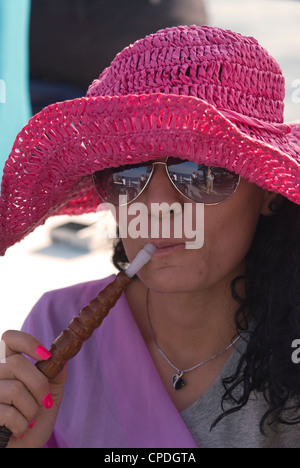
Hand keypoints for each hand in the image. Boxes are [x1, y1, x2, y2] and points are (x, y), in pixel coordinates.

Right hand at [0, 330, 66, 447]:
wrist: (23, 451)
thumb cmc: (34, 422)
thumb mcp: (51, 395)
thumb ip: (56, 374)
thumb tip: (63, 357)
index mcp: (8, 364)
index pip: (9, 338)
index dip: (27, 342)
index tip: (45, 355)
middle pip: (16, 364)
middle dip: (39, 385)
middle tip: (45, 402)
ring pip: (14, 389)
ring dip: (31, 409)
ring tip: (29, 419)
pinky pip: (8, 413)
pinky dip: (22, 425)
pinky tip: (19, 430)